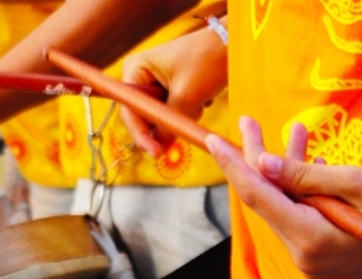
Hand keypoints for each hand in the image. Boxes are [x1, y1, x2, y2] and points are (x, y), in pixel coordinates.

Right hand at [120, 24, 228, 157]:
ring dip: (179, 117)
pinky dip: (186, 112)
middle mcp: (139, 76)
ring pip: (159, 116)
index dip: (140, 134)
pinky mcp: (169, 88)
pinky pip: (171, 111)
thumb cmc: (207, 60)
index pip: (129, 111)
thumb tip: (159, 148)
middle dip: (163, 125)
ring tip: (199, 104)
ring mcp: (154, 82)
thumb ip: (169, 125)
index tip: (155, 153)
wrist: (231, 43)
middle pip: (142, 115)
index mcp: (135, 70)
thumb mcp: (186, 97)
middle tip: (180, 137)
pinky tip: (201, 100)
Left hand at [204, 116, 361, 278]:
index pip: (257, 197)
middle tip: (248, 123)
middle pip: (266, 201)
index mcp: (308, 238)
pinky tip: (307, 159)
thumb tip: (262, 164)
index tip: (214, 140)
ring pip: (283, 206)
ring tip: (291, 131)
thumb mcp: (355, 183)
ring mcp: (310, 259)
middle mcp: (302, 254)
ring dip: (285, 171)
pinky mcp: (320, 256)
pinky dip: (301, 189)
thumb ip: (305, 176)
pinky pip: (299, 216)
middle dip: (257, 160)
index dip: (234, 165)